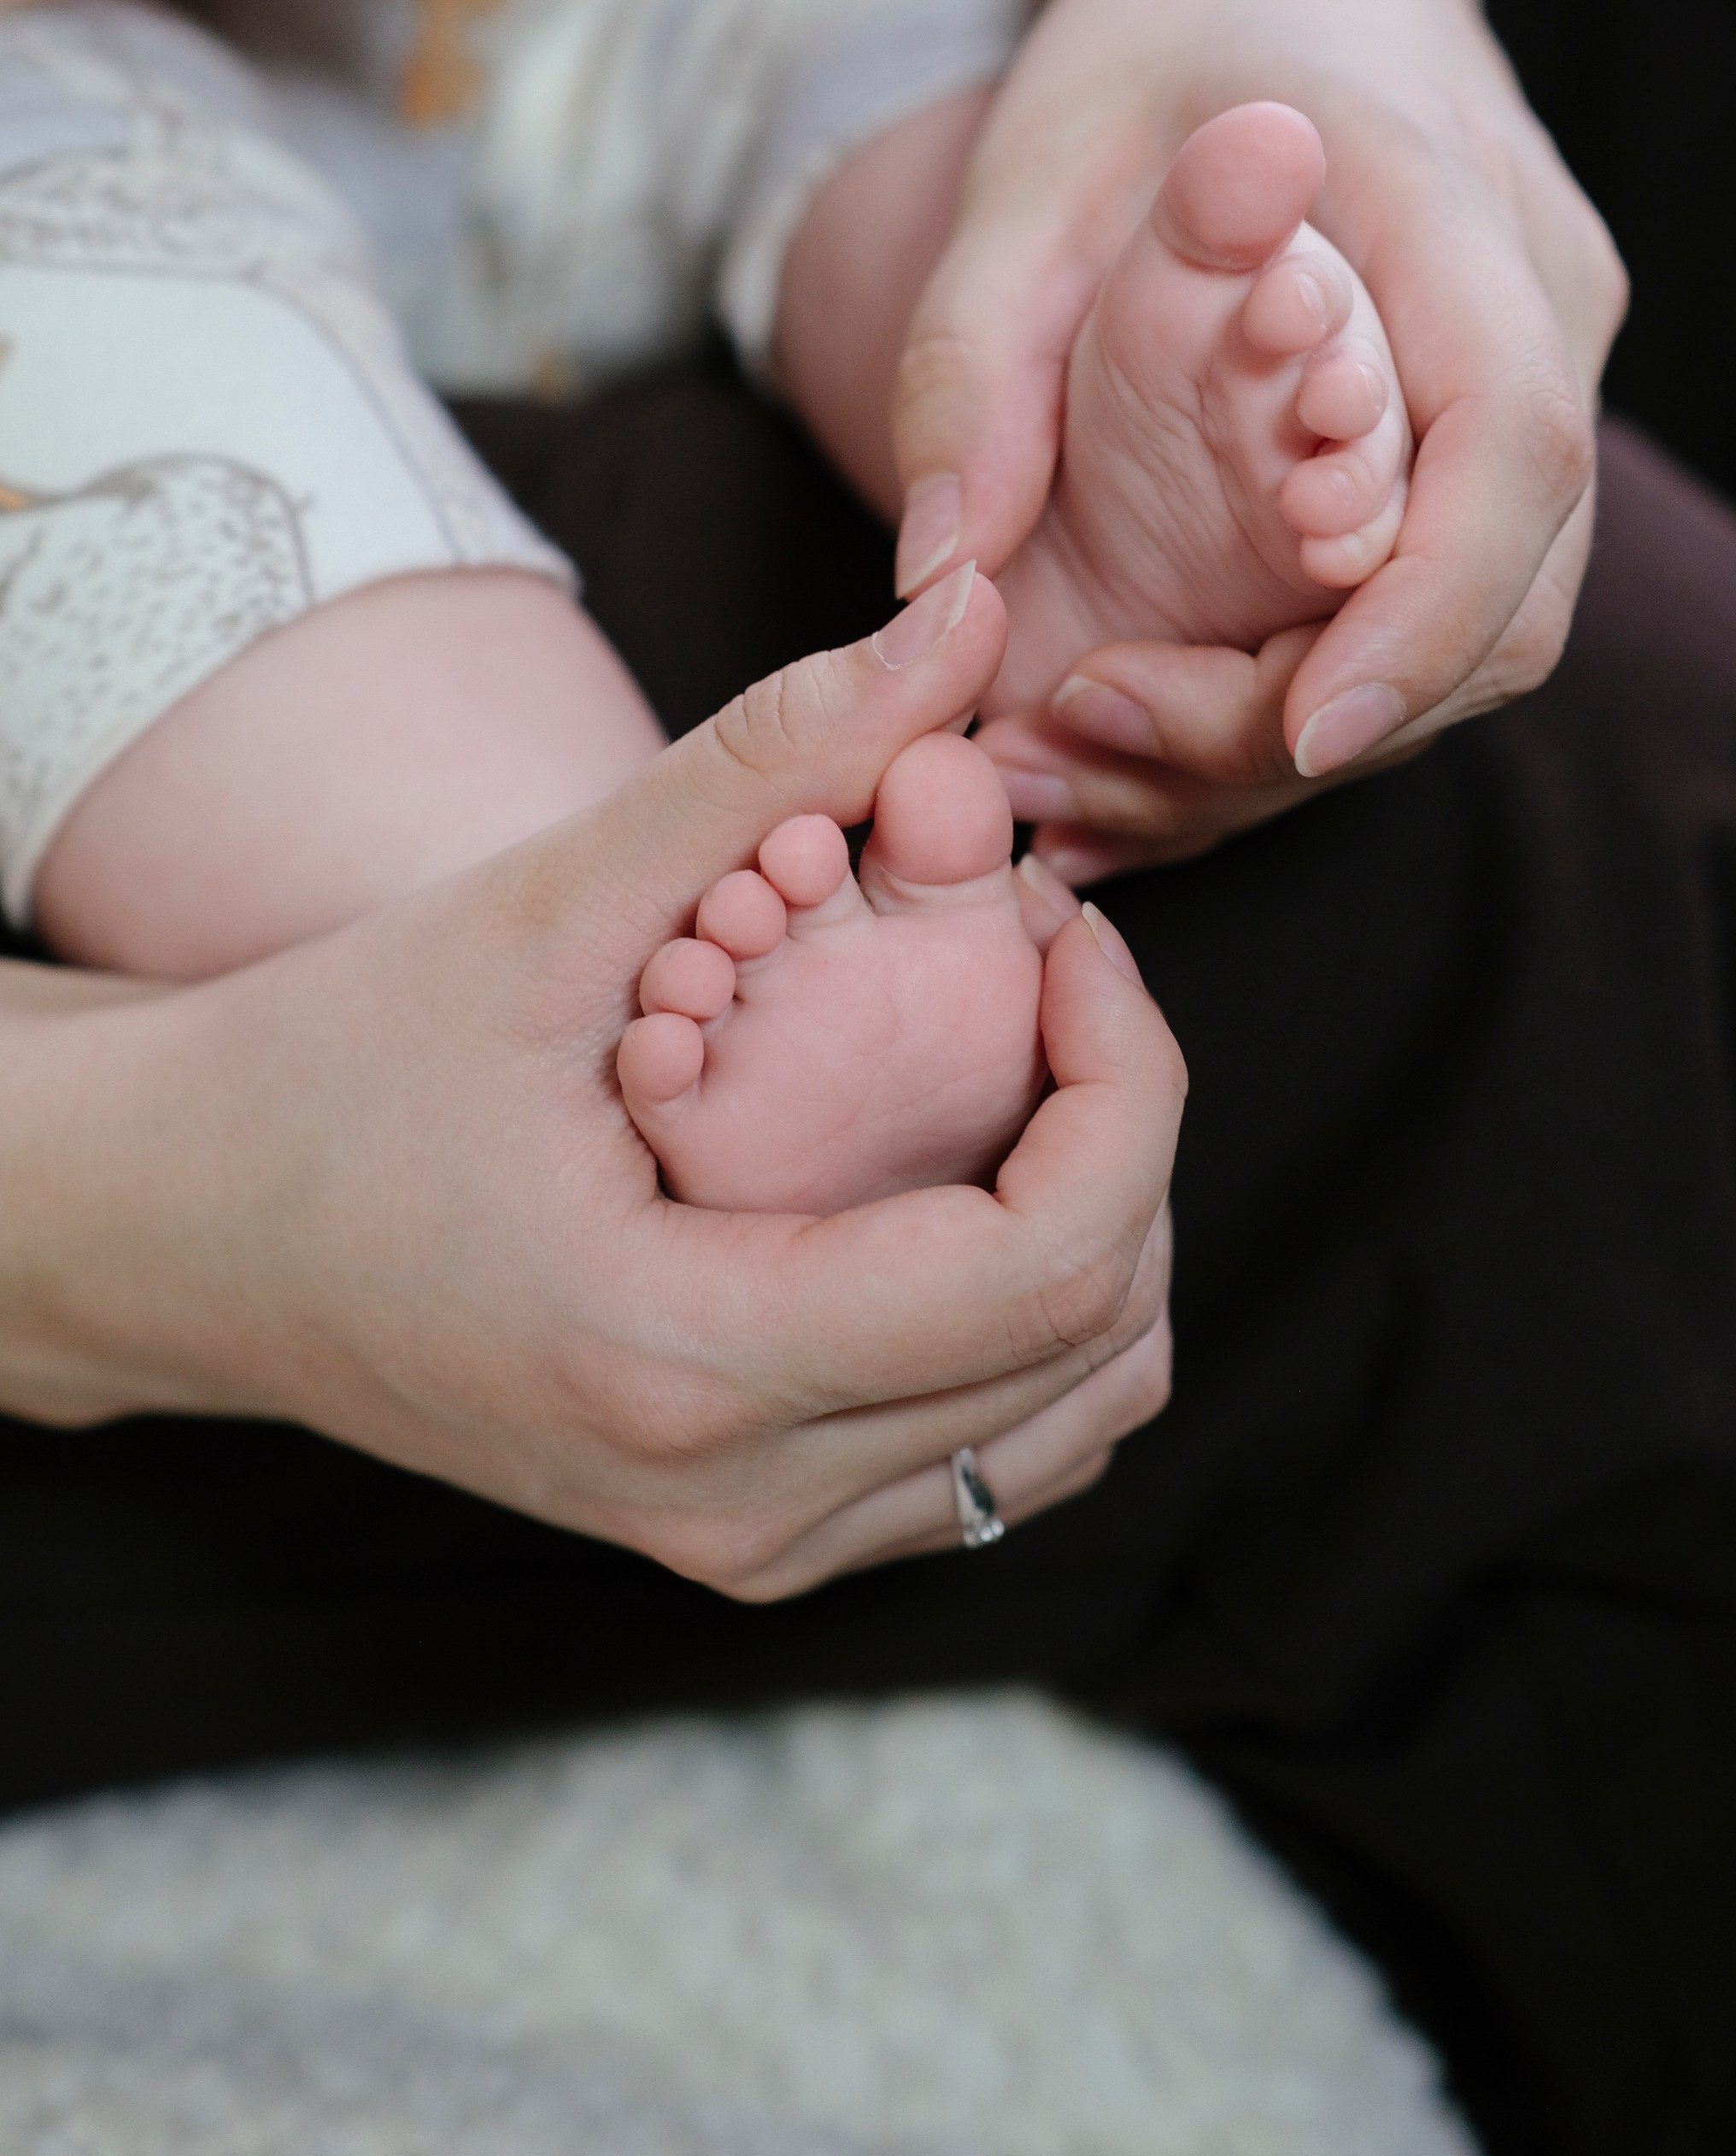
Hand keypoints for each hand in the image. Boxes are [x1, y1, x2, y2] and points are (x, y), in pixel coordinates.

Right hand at [9, 576, 1181, 1598]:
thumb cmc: (332, 1069)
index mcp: (687, 1361)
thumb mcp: (543, 905)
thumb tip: (961, 611)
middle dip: (1121, 1129)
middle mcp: (741, 1503)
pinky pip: (998, 1450)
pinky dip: (1037, 1308)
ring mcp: (751, 1543)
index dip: (1125, 1078)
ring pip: (1074, 1414)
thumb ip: (765, 757)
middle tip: (1038, 969)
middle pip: (1093, 1341)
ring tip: (1007, 1063)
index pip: (1048, 1264)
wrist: (190, 1239)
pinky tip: (955, 1167)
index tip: (1067, 931)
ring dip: (1098, 1221)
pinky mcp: (751, 1533)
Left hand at [904, 0, 1624, 880]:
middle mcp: (1544, 299)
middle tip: (1099, 745)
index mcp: (1444, 204)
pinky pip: (1453, 599)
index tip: (1298, 731)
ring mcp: (1549, 364)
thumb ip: (966, 366)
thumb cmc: (1154, 40)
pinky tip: (1156, 717)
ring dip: (1308, 726)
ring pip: (1495, 624)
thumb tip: (933, 585)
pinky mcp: (1503, 424)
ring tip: (1092, 747)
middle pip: (1515, 588)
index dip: (1422, 616)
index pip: (1509, 449)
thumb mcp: (1023, 175)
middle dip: (1325, 713)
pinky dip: (1318, 688)